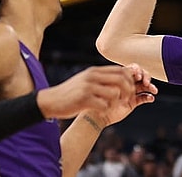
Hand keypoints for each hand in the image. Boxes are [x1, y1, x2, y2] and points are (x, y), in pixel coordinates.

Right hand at [36, 64, 156, 119]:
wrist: (50, 101)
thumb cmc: (71, 93)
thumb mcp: (86, 80)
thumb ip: (100, 78)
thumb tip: (119, 77)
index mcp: (94, 71)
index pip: (120, 70)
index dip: (130, 79)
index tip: (130, 89)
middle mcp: (92, 76)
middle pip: (121, 79)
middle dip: (128, 91)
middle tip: (126, 100)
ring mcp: (88, 87)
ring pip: (115, 93)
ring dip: (117, 102)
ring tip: (112, 107)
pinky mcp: (84, 99)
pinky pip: (104, 105)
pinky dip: (106, 110)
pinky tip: (101, 111)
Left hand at [89, 63, 157, 126]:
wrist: (96, 113)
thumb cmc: (98, 98)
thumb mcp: (107, 86)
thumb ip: (118, 79)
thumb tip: (129, 72)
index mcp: (121, 76)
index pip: (134, 69)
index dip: (138, 71)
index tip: (138, 76)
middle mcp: (127, 82)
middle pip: (142, 75)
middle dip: (146, 77)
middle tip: (146, 82)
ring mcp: (131, 92)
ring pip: (145, 86)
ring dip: (150, 86)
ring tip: (153, 90)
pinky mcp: (133, 102)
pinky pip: (144, 97)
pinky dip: (149, 97)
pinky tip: (150, 98)